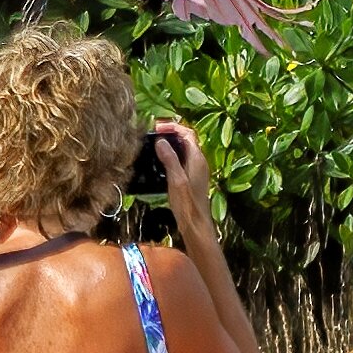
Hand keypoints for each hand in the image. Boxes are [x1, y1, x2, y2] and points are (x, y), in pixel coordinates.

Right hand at [152, 118, 214, 239]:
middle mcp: (199, 162)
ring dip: (171, 144)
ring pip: (184, 150)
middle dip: (171, 133)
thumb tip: (161, 141)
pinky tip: (160, 162)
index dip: (173, 127)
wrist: (196, 225)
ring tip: (154, 143)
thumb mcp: (176, 181)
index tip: (156, 127)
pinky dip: (171, 155)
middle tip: (153, 133)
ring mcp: (196, 170)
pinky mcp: (191, 178)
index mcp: (197, 159)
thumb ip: (170, 159)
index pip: (187, 133)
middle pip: (186, 139)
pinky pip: (182, 160)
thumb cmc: (187, 205)